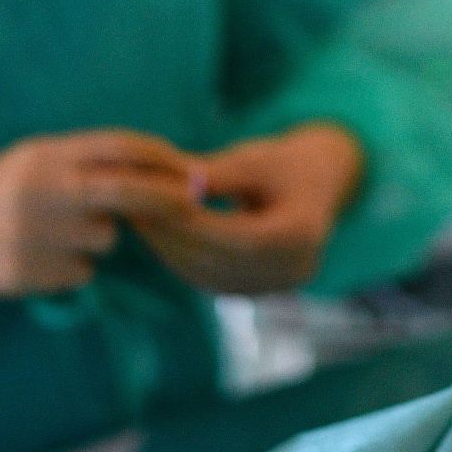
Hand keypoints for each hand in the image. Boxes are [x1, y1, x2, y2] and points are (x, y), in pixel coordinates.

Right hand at [0, 130, 194, 309]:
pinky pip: (81, 274)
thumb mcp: (28, 162)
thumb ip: (81, 163)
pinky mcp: (29, 274)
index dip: (162, 155)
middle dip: (170, 197)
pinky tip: (36, 259)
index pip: (120, 145)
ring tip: (52, 234)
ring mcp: (37, 234)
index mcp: (44, 154)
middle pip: (130, 191)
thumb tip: (153, 172)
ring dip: (97, 239)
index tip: (190, 166)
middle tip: (195, 202)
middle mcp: (44, 189)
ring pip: (106, 239)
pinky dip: (71, 270)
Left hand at [131, 123, 363, 294]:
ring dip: (168, 248)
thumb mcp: (258, 159)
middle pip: (217, 259)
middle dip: (170, 235)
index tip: (149, 199)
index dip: (187, 220)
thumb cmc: (289, 163)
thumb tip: (174, 184)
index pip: (232, 235)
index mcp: (301, 236)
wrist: (320, 186)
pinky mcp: (257, 292)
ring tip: (137, 218)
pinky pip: (210, 279)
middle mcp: (292, 270)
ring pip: (207, 275)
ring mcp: (275, 287)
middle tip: (131, 209)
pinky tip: (156, 234)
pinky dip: (181, 257)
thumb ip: (219, 175)